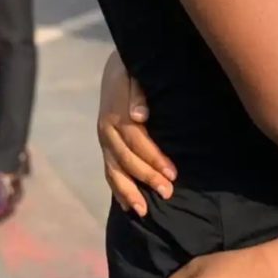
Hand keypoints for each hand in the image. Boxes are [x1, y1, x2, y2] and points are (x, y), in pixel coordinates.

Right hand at [98, 50, 176, 215]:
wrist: (117, 67)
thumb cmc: (133, 70)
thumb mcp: (135, 73)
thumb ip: (138, 93)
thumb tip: (140, 115)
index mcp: (116, 114)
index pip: (136, 141)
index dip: (154, 158)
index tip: (172, 173)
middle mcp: (107, 131)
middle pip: (127, 159)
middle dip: (148, 177)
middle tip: (168, 193)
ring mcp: (104, 141)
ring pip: (115, 171)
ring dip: (130, 192)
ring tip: (145, 211)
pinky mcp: (105, 146)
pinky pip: (109, 172)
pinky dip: (118, 189)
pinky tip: (128, 205)